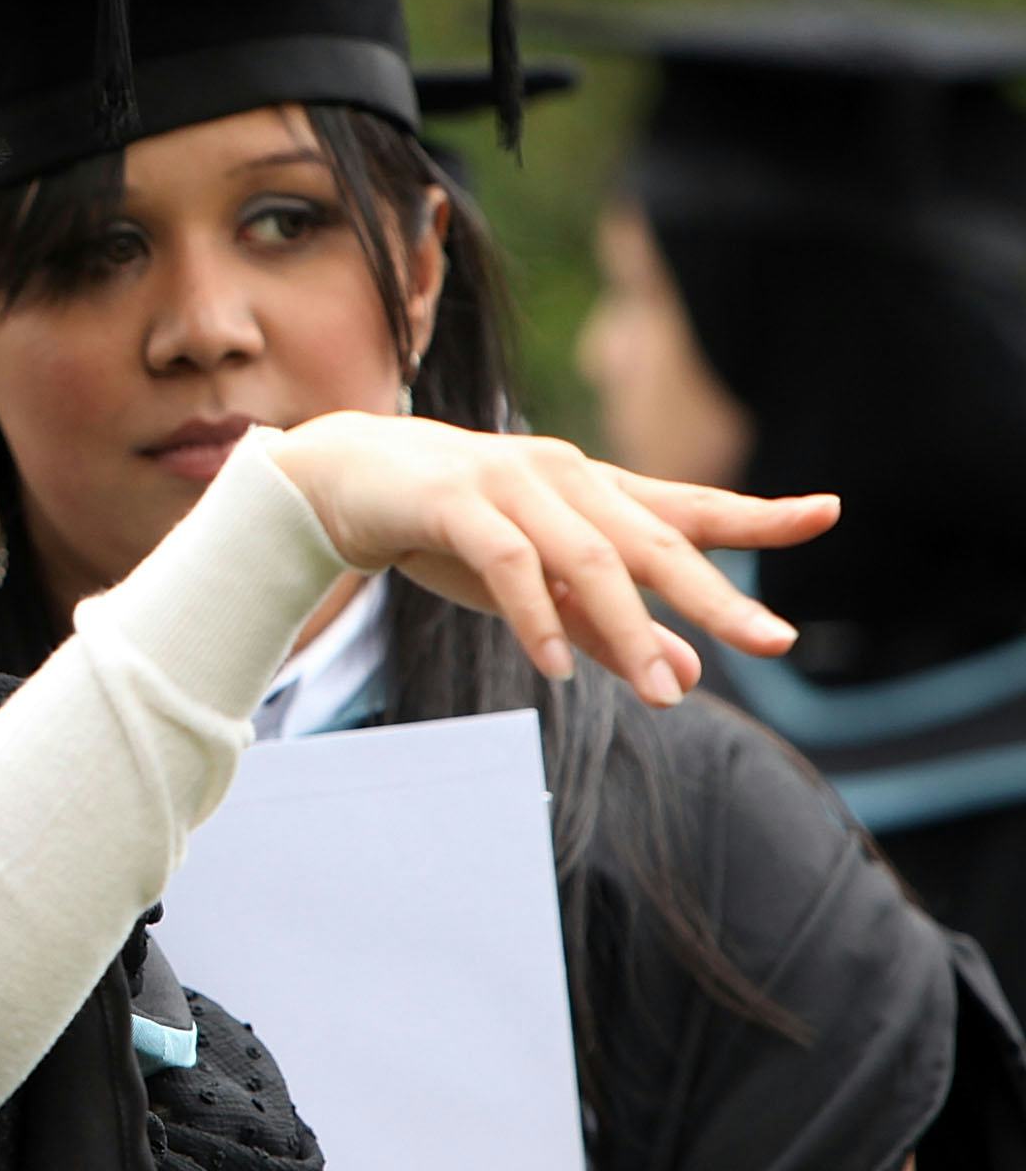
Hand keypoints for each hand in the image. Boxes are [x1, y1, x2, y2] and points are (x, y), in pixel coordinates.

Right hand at [267, 413, 835, 706]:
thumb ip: (609, 628)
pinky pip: (509, 561)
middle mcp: (564, 477)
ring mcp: (510, 483)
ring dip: (627, 628)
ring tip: (661, 693)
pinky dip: (537, 616)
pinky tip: (559, 667)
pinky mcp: (455, 499)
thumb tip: (689, 676)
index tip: (829, 514)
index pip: (688, 506)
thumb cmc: (447, 531)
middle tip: (771, 641)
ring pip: (587, 557)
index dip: (759, 514)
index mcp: (593, 492)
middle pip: (654, 539)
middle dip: (714, 594)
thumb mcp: (536, 588)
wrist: (342, 480)